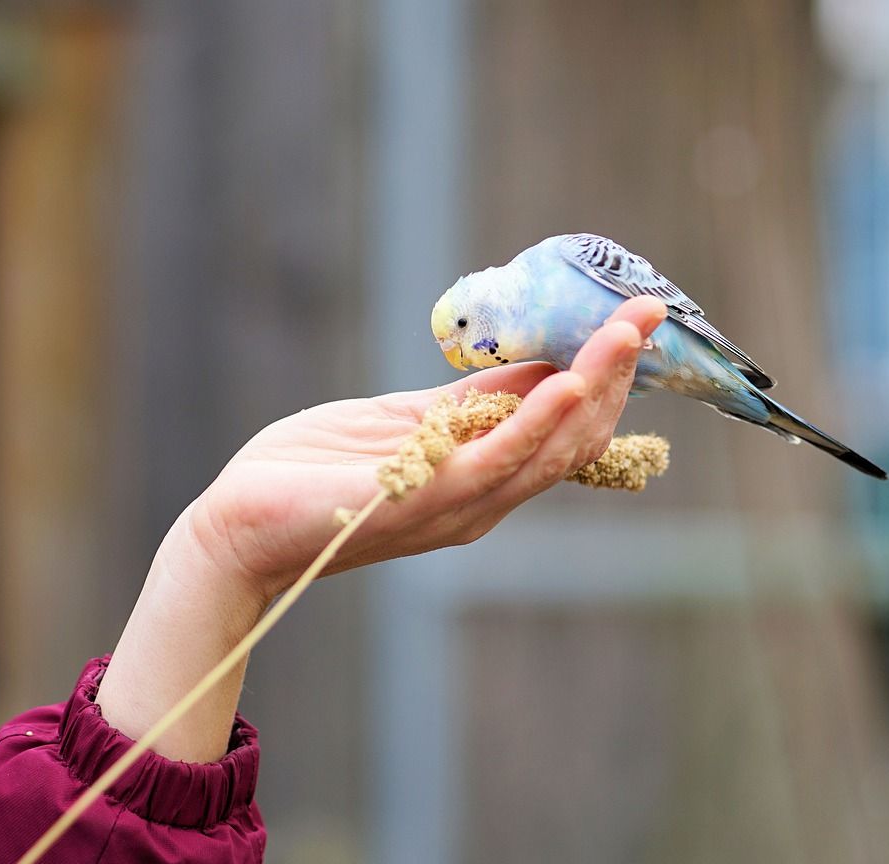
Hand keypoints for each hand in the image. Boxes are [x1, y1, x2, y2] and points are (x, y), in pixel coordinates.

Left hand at [180, 296, 667, 603]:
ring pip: (545, 450)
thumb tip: (536, 365)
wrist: (240, 524)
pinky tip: (564, 385)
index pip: (563, 427)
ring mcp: (454, 504)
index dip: (605, 374)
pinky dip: (532, 424)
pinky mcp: (417, 499)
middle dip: (613, 373)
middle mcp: (482, 498)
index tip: (637, 317)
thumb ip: (471, 402)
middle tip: (648, 314)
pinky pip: (490, 463)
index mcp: (480, 476)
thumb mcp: (406, 422)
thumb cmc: (317, 471)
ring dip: (590, 388)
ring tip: (623, 335)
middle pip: (571, 438)